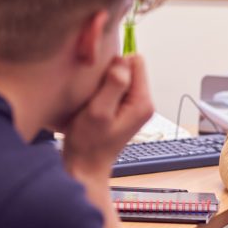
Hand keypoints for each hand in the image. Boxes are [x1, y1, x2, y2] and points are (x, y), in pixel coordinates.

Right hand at [62, 55, 152, 179]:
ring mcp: (133, 107)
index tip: (99, 82)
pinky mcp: (122, 110)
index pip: (136, 61)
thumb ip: (114, 84)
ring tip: (93, 102)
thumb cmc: (89, 144)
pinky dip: (101, 92)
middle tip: (94, 95)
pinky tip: (93, 106)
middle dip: (109, 75)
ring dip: (103, 84)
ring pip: (119, 77)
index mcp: (142, 102)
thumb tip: (122, 60)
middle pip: (128, 68)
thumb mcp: (99, 111)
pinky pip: (113, 88)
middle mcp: (143, 103)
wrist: (84, 167)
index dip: (115, 66)